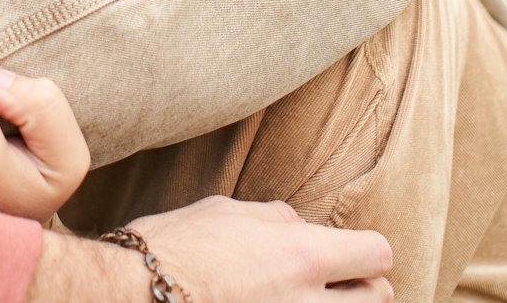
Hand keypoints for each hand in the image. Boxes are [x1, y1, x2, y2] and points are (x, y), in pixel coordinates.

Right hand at [128, 197, 392, 301]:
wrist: (129, 296)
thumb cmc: (171, 250)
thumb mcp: (226, 213)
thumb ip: (275, 221)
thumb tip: (296, 225)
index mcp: (301, 254)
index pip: (377, 253)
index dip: (363, 255)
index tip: (346, 259)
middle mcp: (306, 301)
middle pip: (377, 299)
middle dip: (362, 291)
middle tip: (333, 289)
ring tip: (308, 300)